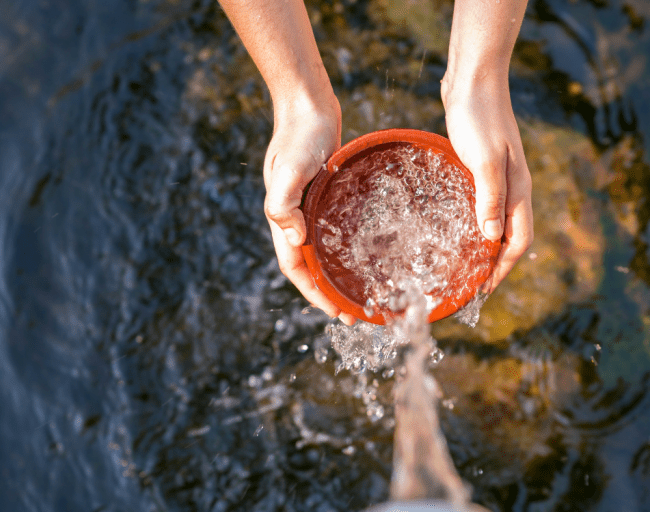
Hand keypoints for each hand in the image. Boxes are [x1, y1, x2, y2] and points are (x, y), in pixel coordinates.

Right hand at [263, 93, 356, 324]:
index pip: (296, 268)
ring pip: (323, 250)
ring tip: (361, 292)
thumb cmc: (299, 135)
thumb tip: (295, 240)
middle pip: (310, 266)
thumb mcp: (289, 169)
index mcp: (283, 218)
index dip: (314, 293)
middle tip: (356, 314)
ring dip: (337, 274)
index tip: (336, 312)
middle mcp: (295, 217)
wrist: (307, 104)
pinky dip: (345, 247)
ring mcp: (310, 206)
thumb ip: (284, 204)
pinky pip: (334, 230)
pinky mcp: (325, 195)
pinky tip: (366, 252)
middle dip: (329, 293)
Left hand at [443, 78, 533, 292]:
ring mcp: (498, 177)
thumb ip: (489, 198)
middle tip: (470, 286)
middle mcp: (513, 188)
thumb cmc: (478, 117)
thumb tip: (491, 239)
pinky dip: (473, 223)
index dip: (503, 269)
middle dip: (494, 265)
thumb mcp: (483, 159)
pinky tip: (453, 228)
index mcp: (518, 190)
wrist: (473, 79)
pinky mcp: (482, 167)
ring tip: (462, 266)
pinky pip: (482, 205)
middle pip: (510, 237)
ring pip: (496, 222)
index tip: (483, 290)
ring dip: (483, 246)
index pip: (518, 241)